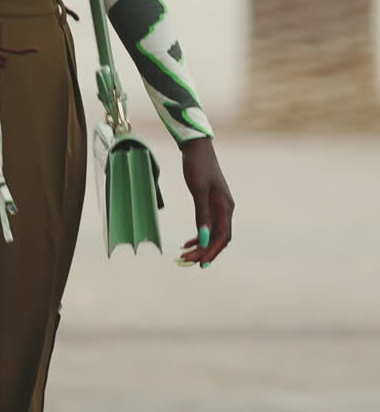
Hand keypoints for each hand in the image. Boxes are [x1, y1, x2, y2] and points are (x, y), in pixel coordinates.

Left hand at [176, 137, 233, 267]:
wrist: (196, 147)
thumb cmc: (198, 165)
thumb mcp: (198, 190)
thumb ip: (201, 214)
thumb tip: (202, 238)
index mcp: (225, 207)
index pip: (222, 236)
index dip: (212, 251)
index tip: (201, 263)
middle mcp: (225, 209)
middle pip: (217, 238)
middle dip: (204, 251)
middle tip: (187, 261)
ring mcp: (218, 206)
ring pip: (211, 233)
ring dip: (200, 245)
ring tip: (185, 255)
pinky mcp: (210, 203)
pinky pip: (207, 225)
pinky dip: (198, 234)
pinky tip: (188, 242)